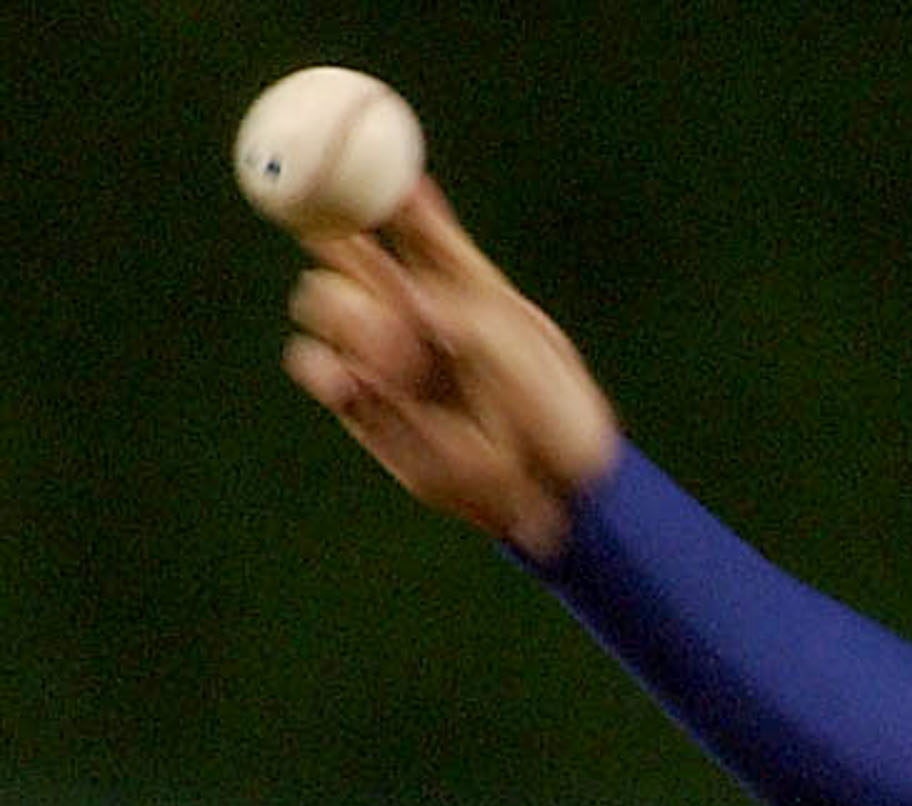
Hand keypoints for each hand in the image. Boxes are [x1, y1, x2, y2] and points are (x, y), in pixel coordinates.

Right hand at [281, 179, 620, 560]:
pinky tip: (349, 378)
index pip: (414, 226)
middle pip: (350, 250)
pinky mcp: (361, 402)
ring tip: (400, 358)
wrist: (554, 488)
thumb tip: (405, 291)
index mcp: (462, 285)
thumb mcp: (519, 347)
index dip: (388, 193)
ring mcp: (383, 353)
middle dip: (339, 237)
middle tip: (344, 238)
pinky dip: (322, 364)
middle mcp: (415, 310)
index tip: (373, 168)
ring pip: (323, 302)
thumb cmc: (555, 414)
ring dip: (345, 313)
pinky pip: (315, 365)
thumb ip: (462, 308)